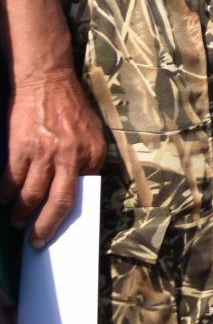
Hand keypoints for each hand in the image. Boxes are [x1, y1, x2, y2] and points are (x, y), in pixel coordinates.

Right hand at [4, 69, 105, 247]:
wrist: (47, 82)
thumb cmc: (71, 108)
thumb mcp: (92, 133)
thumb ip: (87, 160)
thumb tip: (79, 190)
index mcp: (92, 153)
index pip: (83, 194)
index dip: (70, 217)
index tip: (61, 233)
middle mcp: (70, 155)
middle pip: (58, 202)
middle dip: (45, 227)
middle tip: (35, 242)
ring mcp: (44, 152)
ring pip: (30, 195)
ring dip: (21, 214)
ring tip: (17, 222)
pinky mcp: (21, 147)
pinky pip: (10, 180)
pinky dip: (5, 195)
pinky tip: (4, 200)